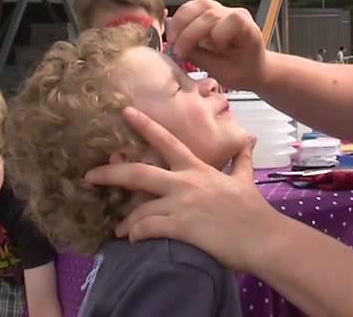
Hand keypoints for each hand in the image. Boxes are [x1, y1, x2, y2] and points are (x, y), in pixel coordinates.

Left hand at [84, 106, 282, 272]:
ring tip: (118, 230)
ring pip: (140, 209)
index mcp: (198, 169)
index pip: (167, 141)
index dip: (145, 125)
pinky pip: (148, 229)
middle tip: (88, 175)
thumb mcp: (245, 179)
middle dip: (110, 173)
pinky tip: (132, 240)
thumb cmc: (253, 211)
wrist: (263, 237)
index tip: (126, 112)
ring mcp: (182, 204)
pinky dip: (136, 234)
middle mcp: (186, 182)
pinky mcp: (182, 228)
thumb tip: (248, 140)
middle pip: (139, 173)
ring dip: (125, 221)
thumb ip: (241, 159)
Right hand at [168, 0, 269, 90]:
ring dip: (180, 23)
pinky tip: (174, 34)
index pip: (233, 20)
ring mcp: (223, 10)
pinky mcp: (211, 11)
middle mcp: (237, 14)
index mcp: (248, 30)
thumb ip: (202, 59)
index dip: (217, 34)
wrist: (252, 66)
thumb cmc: (244, 70)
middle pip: (209, 13)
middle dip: (189, 33)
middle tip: (178, 52)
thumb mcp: (225, 73)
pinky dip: (180, 20)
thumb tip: (178, 51)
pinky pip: (192, 8)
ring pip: (197, 6)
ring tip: (172, 40)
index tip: (209, 51)